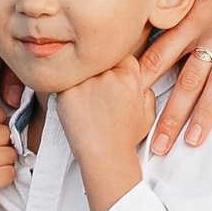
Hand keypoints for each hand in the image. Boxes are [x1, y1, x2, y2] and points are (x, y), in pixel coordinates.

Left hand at [54, 46, 153, 210]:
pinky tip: (74, 107)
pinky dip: (67, 92)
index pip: (119, 54)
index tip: (108, 76)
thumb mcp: (147, 113)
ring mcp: (86, 81)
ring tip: (85, 103)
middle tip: (95, 91)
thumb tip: (139, 79)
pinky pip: (64, 82)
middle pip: (98, 60)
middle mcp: (108, 74)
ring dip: (81, 80)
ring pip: (80, 70)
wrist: (105, 156)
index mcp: (129, 75)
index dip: (113, 64)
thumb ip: (144, 90)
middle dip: (96, 71)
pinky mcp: (67, 91)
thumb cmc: (124, 137)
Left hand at [143, 0, 211, 153]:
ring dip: (204, 117)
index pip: (160, 53)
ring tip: (191, 143)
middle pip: (186, 78)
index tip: (125, 106)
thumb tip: (168, 35)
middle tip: (154, 145)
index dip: (142, 82)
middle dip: (168, 114)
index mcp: (194, 14)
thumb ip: (188, 13)